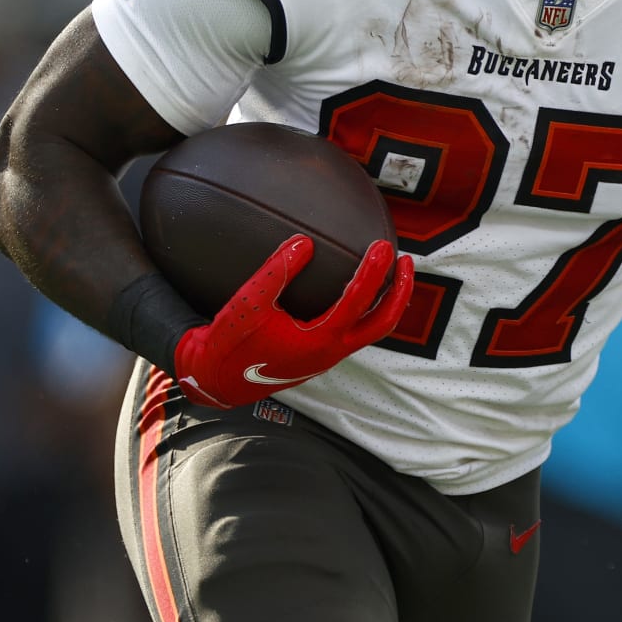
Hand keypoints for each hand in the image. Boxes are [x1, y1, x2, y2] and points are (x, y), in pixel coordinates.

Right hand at [173, 235, 413, 408]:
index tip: (381, 246)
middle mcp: (331, 353)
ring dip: (388, 301)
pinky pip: (356, 332)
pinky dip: (368, 310)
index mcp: (318, 342)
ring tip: (394, 271)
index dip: (373, 271)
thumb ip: (276, 272)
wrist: (216, 379)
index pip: (358, 302)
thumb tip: (304, 242)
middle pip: (384, 323)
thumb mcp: (247, 304)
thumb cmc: (229, 343)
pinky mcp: (320, 355)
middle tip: (405, 258)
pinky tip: (360, 288)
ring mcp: (328, 357)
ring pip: (373, 330)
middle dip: (401, 291)